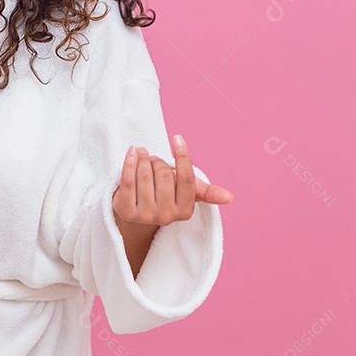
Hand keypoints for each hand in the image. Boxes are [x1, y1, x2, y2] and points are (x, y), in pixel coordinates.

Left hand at [111, 134, 232, 228]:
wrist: (135, 212)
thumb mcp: (184, 193)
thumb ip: (205, 191)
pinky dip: (129, 161)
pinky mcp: (125, 211)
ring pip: (145, 175)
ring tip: (142, 156)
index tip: (177, 138)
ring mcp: (145, 216)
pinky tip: (132, 151)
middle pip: (164, 175)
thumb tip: (230, 197)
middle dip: (158, 161)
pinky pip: (127, 180)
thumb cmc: (163, 196)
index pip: (186, 179)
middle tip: (153, 160)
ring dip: (143, 159)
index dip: (183, 156)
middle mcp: (166, 217)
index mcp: (185, 211)